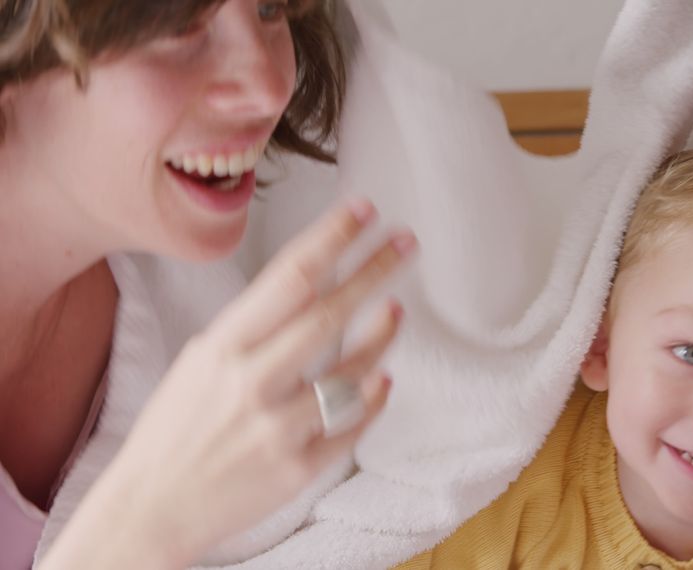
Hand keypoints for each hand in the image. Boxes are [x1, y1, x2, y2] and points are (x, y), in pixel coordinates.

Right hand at [40, 200, 415, 568]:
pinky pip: (352, 425)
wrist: (150, 506)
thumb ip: (256, 327)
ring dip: (381, 335)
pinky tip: (382, 377)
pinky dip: (372, 398)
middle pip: (329, 313)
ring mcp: (277, 428)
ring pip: (352, 372)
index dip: (332, 238)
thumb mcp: (202, 360)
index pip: (289, 277)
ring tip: (395, 309)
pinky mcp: (298, 469)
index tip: (365, 210)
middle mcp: (252, 382)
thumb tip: (315, 284)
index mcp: (223, 346)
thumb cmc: (177, 425)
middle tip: (408, 242)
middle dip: (375, 271)